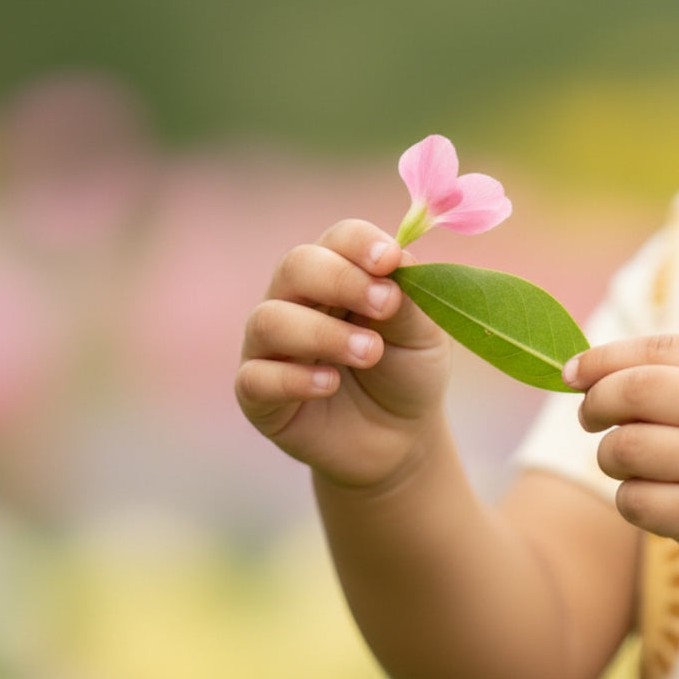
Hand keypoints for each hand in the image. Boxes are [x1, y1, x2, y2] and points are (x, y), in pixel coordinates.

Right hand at [235, 219, 451, 488]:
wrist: (400, 439)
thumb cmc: (407, 372)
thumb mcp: (423, 335)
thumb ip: (409, 300)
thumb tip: (395, 261)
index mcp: (339, 273)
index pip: (338, 239)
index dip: (361, 244)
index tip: (391, 261)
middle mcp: (295, 299)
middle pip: (296, 265)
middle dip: (341, 280)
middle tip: (385, 305)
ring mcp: (270, 345)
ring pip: (269, 319)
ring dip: (322, 333)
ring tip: (369, 353)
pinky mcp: (256, 393)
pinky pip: (255, 377)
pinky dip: (293, 378)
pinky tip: (328, 384)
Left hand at [565, 333, 678, 592]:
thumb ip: (676, 375)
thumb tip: (578, 370)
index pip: (656, 350)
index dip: (601, 358)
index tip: (570, 373)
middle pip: (632, 391)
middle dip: (595, 403)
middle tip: (589, 418)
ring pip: (625, 448)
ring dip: (611, 456)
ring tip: (630, 464)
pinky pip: (635, 500)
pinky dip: (630, 499)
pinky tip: (653, 501)